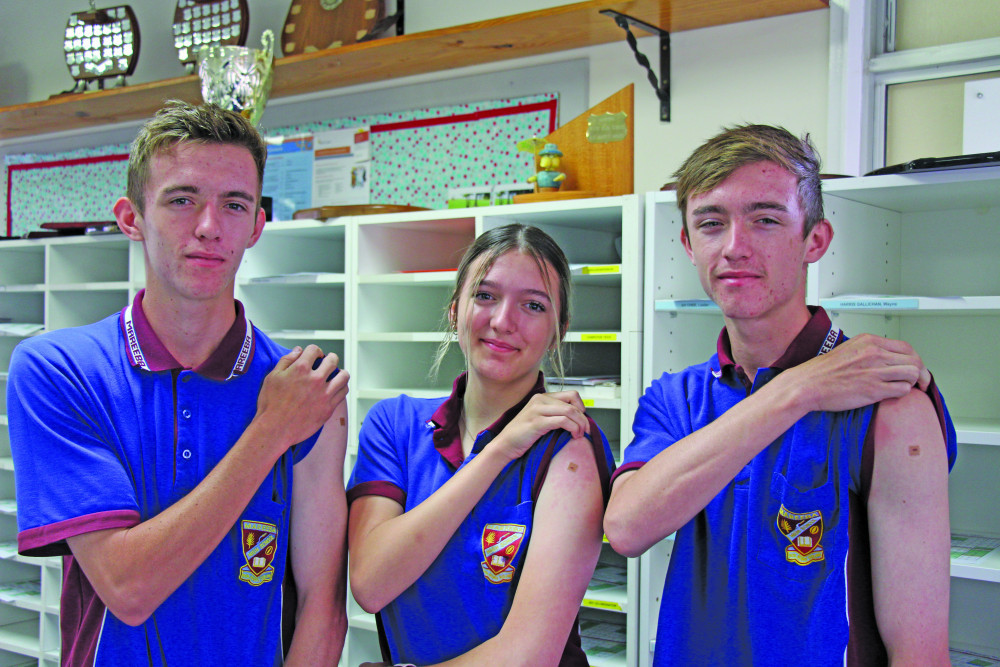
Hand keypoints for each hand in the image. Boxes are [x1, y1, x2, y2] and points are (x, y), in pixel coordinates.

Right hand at [255, 345, 349, 452]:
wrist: (275, 429)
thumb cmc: (270, 403)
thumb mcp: (273, 377)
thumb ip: (286, 360)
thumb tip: (298, 350)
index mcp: (300, 369)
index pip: (314, 350)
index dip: (314, 351)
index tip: (315, 355)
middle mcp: (315, 379)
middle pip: (332, 360)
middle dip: (330, 358)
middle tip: (328, 362)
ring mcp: (324, 394)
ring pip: (343, 376)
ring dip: (340, 372)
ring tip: (336, 374)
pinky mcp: (329, 408)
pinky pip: (343, 392)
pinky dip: (341, 387)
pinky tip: (336, 388)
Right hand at [492, 391, 588, 461]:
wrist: (505, 445)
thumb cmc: (523, 435)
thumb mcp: (540, 419)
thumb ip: (554, 414)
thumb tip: (577, 418)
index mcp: (541, 397)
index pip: (571, 394)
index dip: (581, 407)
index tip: (582, 420)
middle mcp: (539, 400)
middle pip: (573, 402)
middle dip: (583, 418)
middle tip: (586, 430)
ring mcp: (537, 410)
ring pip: (570, 410)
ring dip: (580, 424)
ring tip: (580, 434)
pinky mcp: (537, 422)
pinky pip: (563, 421)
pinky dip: (573, 428)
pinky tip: (573, 435)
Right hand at [784, 334, 927, 412]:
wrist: (808, 385)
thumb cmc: (824, 371)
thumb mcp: (849, 349)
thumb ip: (870, 350)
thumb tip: (888, 358)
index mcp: (869, 341)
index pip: (906, 347)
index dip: (915, 359)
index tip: (916, 368)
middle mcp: (875, 353)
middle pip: (914, 360)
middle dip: (921, 373)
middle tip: (919, 382)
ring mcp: (875, 371)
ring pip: (913, 374)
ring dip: (912, 383)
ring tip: (903, 387)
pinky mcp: (873, 389)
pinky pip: (902, 390)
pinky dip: (902, 393)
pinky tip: (892, 394)